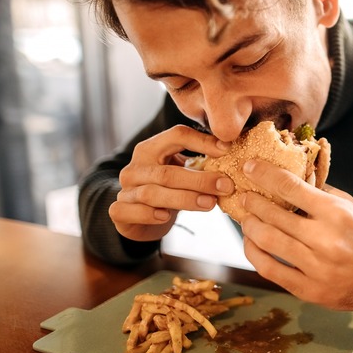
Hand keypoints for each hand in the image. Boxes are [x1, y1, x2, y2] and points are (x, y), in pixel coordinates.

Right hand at [109, 125, 233, 241]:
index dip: (202, 141)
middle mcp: (135, 167)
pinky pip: (132, 211)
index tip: (227, 150)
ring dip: (184, 199)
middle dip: (200, 179)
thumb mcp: (182, 172)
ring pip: (153, 193)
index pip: (176, 136)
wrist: (138, 217)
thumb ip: (200, 165)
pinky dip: (150, 214)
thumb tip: (234, 156)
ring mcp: (125, 189)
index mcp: (151, 149)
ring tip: (210, 203)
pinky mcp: (118, 212)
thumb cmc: (168, 190)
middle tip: (226, 186)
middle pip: (168, 172)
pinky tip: (166, 216)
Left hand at [239, 159, 352, 315]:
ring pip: (267, 241)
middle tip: (243, 195)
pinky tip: (251, 242)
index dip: (264, 174)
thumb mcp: (351, 206)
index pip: (290, 187)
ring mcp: (317, 269)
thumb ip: (320, 193)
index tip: (250, 167)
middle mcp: (326, 240)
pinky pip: (270, 270)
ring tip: (245, 218)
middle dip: (252, 201)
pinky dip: (255, 253)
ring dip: (249, 226)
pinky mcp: (310, 291)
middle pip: (273, 215)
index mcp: (337, 214)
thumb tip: (288, 178)